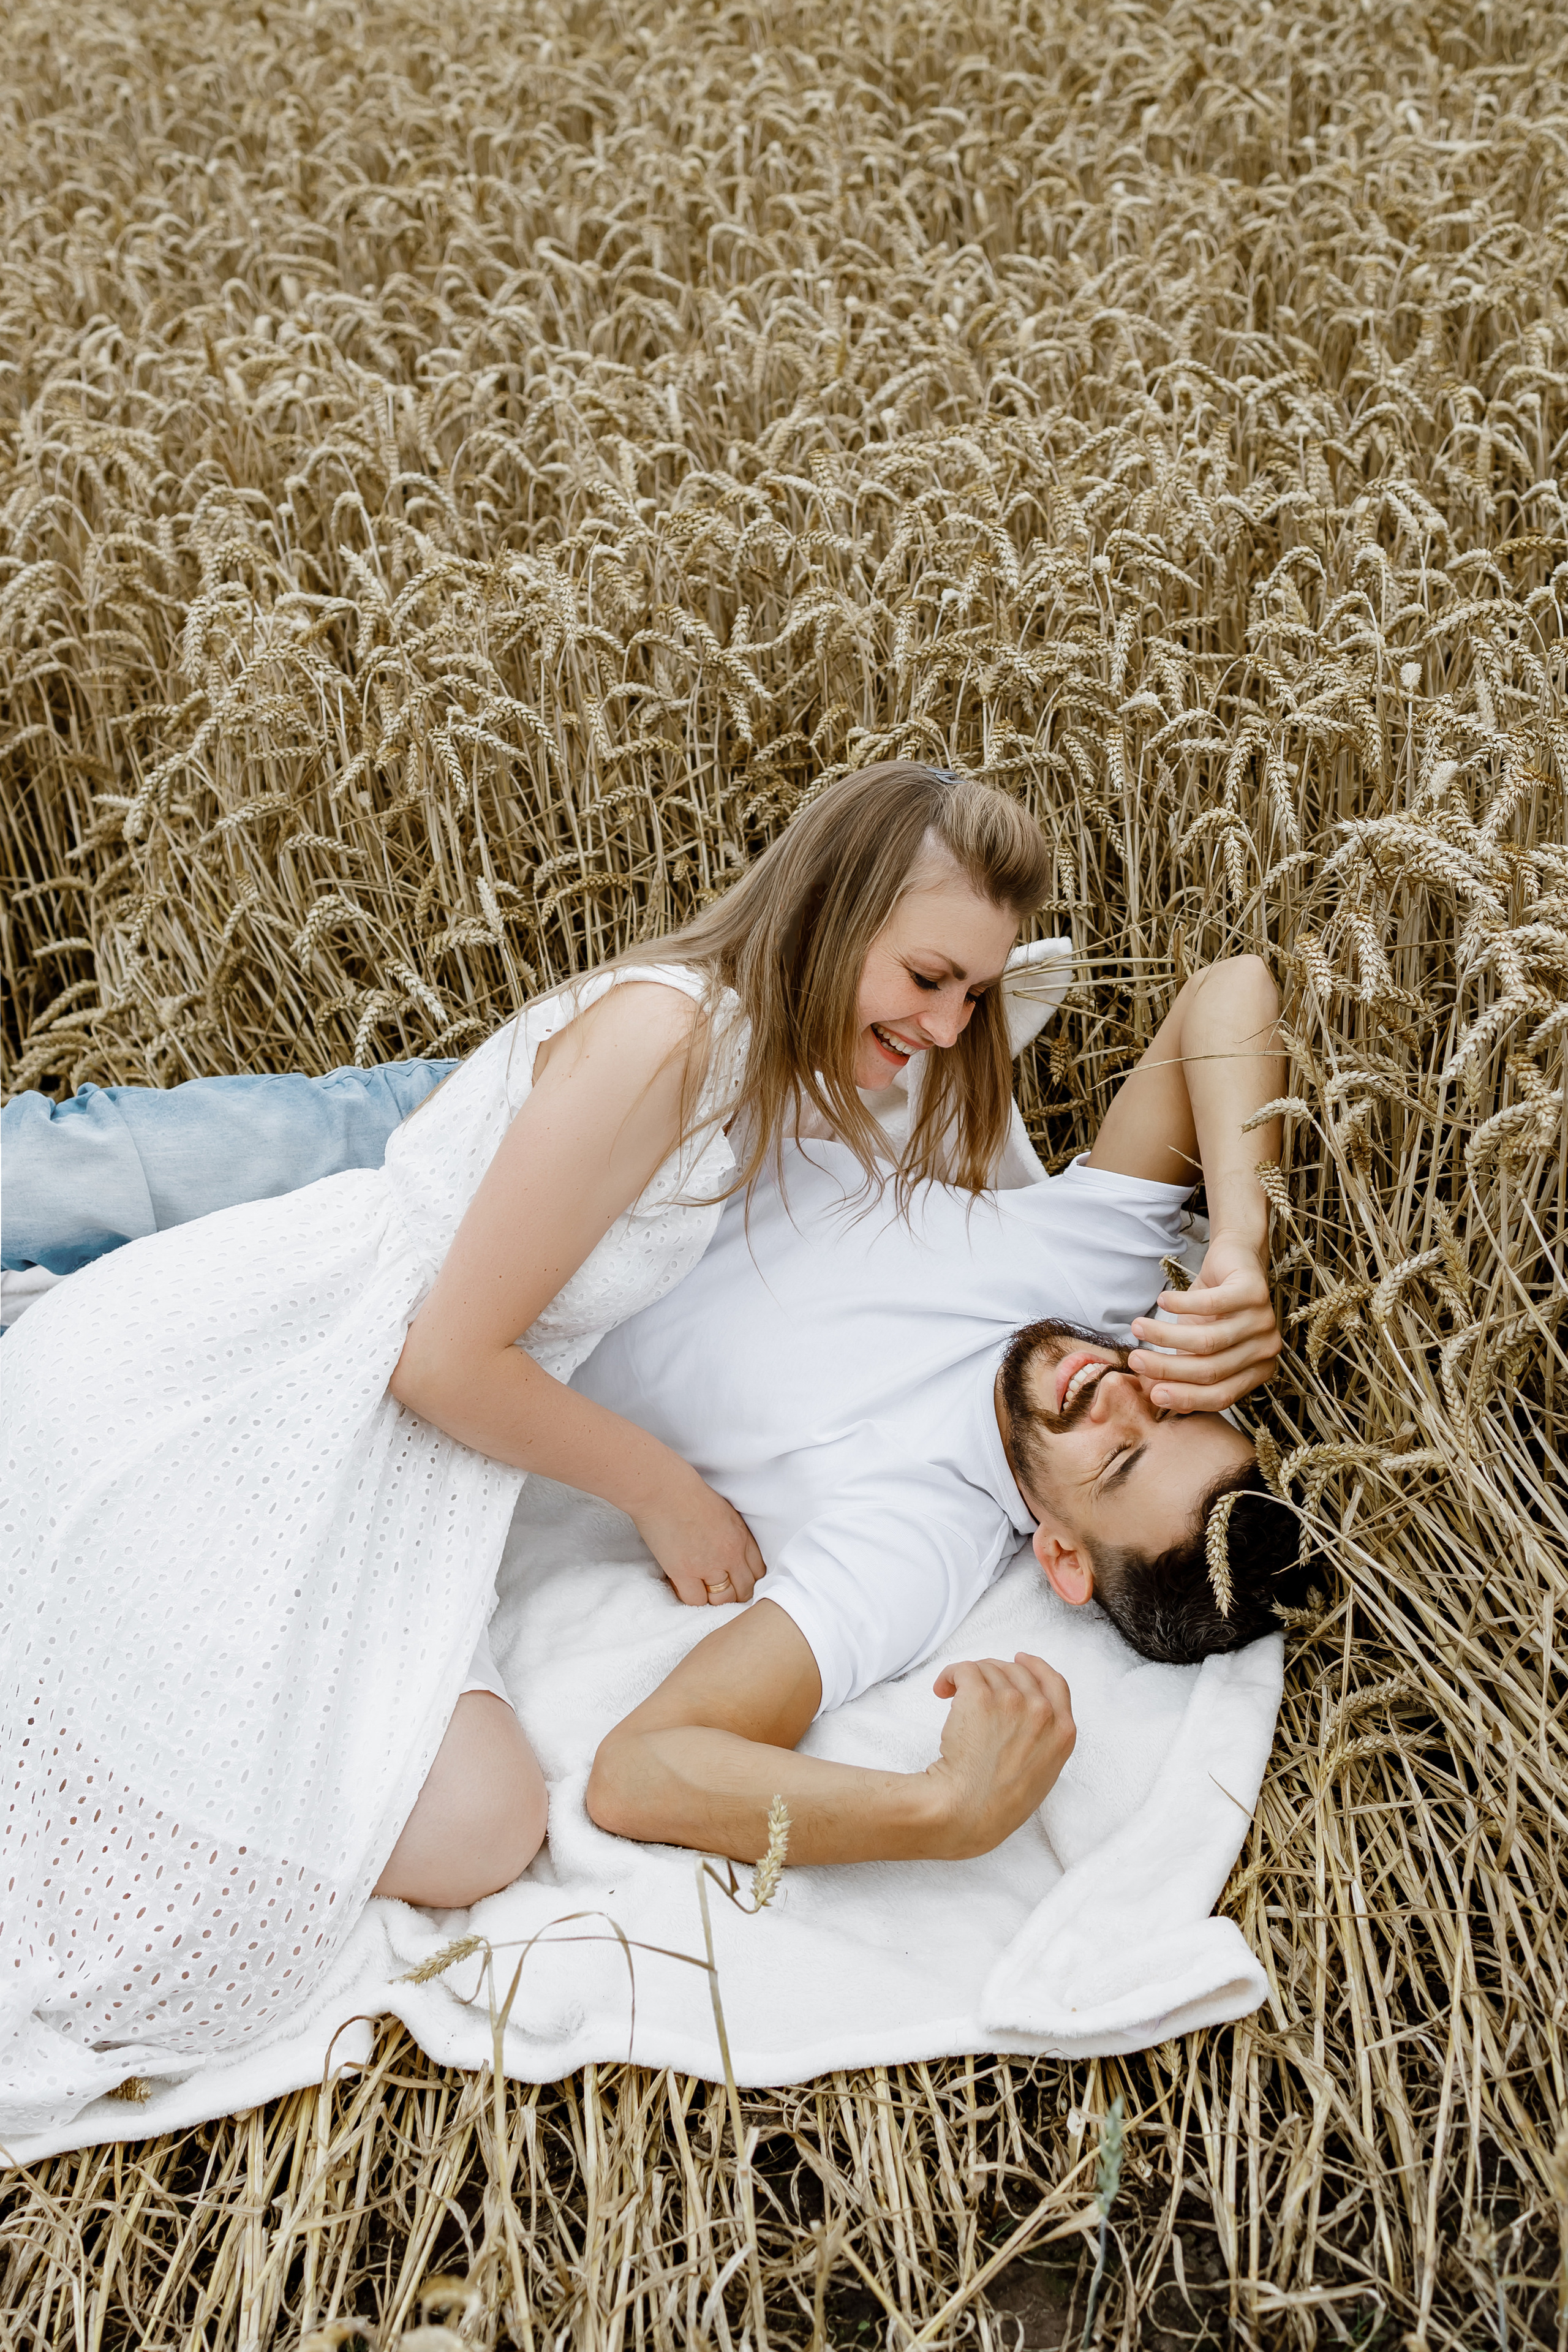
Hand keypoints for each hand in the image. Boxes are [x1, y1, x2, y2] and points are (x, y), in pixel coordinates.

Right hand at [632, 1469, 767, 1607]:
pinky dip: (692, 1598)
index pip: (758, 1572)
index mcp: (741, 1536)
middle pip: (744, 1589)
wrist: (662, 1489)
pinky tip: (685, 1587)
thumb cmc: (687, 1492)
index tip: (738, 1581)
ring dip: (714, 1599)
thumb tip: (728, 1551)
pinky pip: (697, 1601)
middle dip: (735, 1594)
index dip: (749, 1580)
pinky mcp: (684, 1572)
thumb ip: (732, 1534)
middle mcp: (730, 1554)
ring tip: (703, 1590)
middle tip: (721, 1591)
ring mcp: (708, 1565)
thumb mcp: (724, 1511)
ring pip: (723, 1600)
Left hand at [923, 1652, 1074, 1857]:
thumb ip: (1044, 1740)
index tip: (1020, 1660)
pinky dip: (950, 1675)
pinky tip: (942, 1690)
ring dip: (968, 1678)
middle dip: (992, 1676)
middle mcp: (1042, 1711)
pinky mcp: (980, 1697)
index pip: (1055, 1683)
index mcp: (1062, 1732)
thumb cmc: (997, 1804)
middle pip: (1017, 1671)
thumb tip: (1028, 1717)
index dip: (1035, 1667)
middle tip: (972, 1689)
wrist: (967, 1811)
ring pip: (988, 1668)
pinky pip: (963, 1669)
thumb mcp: (1041, 1774)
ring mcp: (1012, 1701)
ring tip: (952, 1696)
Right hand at [1125, 1233, 1281, 1412]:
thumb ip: (1184, 1369)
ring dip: (1166, 1336)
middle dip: (1167, 1369)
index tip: (1152, 1394)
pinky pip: (1211, 1305)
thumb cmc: (1215, 1307)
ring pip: (1208, 1341)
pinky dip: (1181, 1305)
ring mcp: (1264, 1321)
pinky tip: (1162, 1300)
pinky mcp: (1255, 1292)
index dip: (1185, 1397)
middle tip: (1135, 1361)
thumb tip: (1153, 1393)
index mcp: (1257, 1370)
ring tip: (1138, 1328)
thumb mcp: (1198, 1344)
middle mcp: (1266, 1349)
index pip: (1221, 1396)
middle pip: (1212, 1371)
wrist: (1236, 1259)